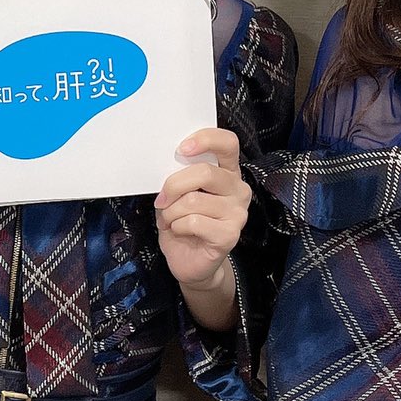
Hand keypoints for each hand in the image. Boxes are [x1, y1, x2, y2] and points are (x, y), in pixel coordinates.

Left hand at [155, 126, 249, 293]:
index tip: (181, 148)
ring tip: (170, 220)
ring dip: (171, 212)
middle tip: (161, 200)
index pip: (227, 143)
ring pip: (194, 200)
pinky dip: (177, 227)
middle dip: (173, 185)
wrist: (189, 261)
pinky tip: (180, 232)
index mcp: (227, 171)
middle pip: (205, 173)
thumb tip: (167, 164)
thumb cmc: (183, 223)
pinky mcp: (230, 235)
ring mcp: (238, 212)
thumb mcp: (177, 193)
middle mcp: (238, 189)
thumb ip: (180, 175)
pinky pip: (193, 222)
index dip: (205, 139)